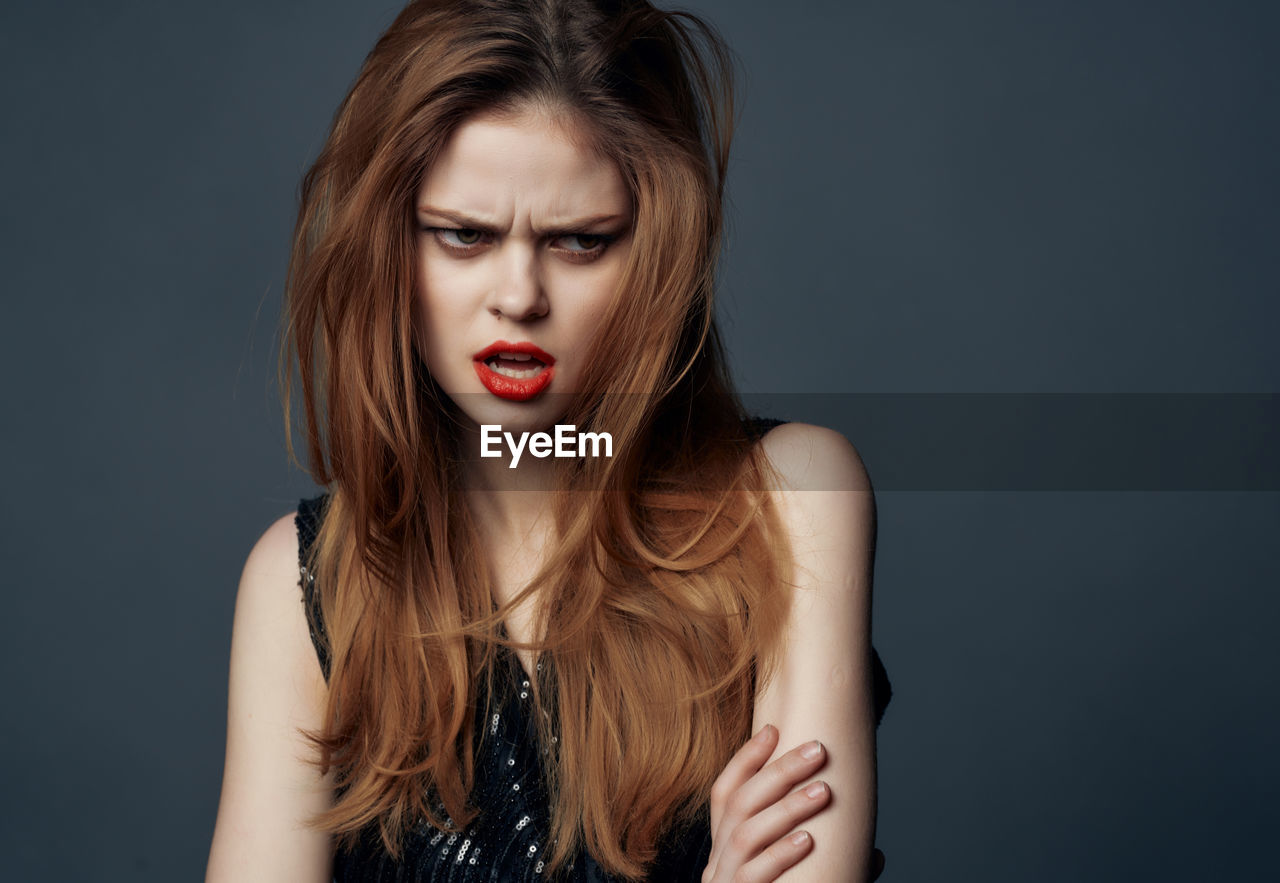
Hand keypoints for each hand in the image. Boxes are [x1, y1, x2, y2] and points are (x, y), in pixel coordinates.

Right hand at [701, 724, 885, 881]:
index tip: (773, 728)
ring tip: (823, 790)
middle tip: (817, 749)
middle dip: (777, 772)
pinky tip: (810, 839)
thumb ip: (822, 865)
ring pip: (744, 835)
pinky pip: (754, 877)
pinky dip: (781, 855)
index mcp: (724, 850)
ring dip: (784, 807)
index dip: (745, 759)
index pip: (724, 792)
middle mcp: (717, 863)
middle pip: (739, 804)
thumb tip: (876, 855)